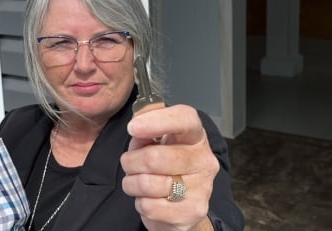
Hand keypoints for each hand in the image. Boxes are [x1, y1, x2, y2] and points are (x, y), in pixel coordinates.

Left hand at [120, 104, 217, 230]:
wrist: (180, 205)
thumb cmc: (164, 165)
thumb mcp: (154, 139)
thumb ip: (145, 125)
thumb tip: (137, 122)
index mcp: (195, 136)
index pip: (185, 119)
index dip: (157, 121)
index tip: (133, 127)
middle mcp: (203, 160)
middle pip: (155, 157)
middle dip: (130, 161)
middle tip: (128, 163)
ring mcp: (202, 188)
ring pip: (148, 184)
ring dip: (132, 183)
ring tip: (137, 182)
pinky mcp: (193, 212)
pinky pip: (150, 207)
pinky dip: (141, 203)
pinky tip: (149, 199)